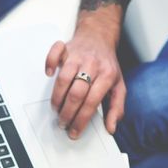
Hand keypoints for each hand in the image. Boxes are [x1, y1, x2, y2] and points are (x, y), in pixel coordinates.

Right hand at [44, 22, 125, 138]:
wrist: (99, 36)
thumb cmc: (107, 64)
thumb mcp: (118, 85)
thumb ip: (116, 107)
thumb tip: (111, 127)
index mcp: (107, 75)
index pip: (92, 102)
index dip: (81, 119)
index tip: (75, 131)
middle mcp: (92, 65)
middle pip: (76, 93)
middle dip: (67, 113)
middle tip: (63, 123)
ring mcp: (77, 56)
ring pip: (63, 79)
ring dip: (57, 98)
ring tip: (56, 109)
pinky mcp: (65, 49)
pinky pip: (54, 54)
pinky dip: (49, 63)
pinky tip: (50, 74)